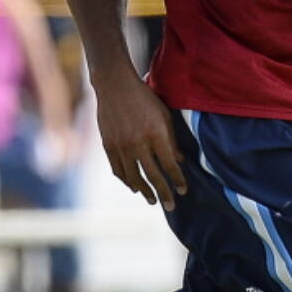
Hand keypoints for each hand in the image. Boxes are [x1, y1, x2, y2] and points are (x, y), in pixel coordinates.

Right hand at [93, 69, 185, 209]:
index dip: (177, 180)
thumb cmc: (144, 98)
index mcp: (156, 133)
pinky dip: (127, 181)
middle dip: (164, 193)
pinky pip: (118, 170)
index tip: (183, 191)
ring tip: (152, 200)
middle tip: (170, 206)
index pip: (170, 165)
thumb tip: (180, 161)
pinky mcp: (108, 145)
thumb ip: (171, 140)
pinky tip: (134, 187)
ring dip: (145, 191)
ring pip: (134, 177)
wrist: (114, 85)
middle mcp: (138, 142)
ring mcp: (121, 145)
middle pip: (153, 176)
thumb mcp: (164, 115)